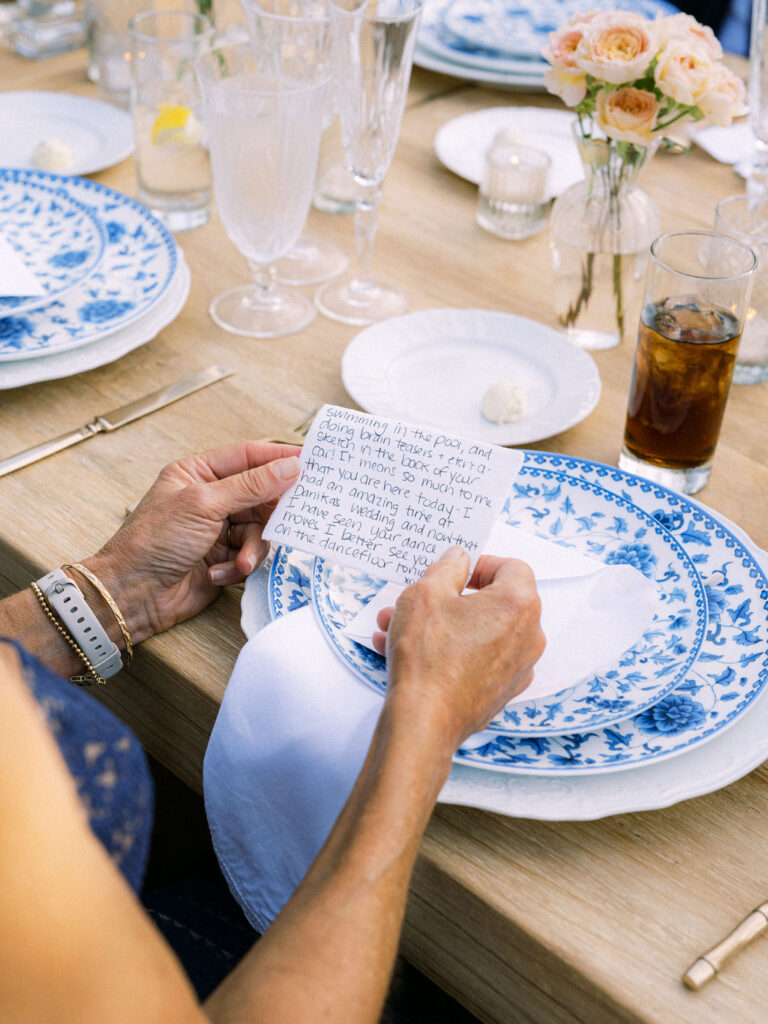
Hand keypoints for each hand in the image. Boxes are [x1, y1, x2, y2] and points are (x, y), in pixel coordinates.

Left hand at [78, 441, 300, 643]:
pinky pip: (249, 555)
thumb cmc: (153, 541)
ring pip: (259, 530)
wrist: (132, 594)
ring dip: (252, 548)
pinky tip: (218, 574)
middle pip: (260, 496)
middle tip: (288, 520)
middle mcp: (210, 498)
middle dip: (269, 514)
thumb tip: (290, 466)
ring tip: (240, 562)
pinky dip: (239, 566)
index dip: (279, 458)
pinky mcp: (223, 558)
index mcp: (199, 473)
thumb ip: (251, 485)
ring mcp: (217, 529)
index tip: (310, 461)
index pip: (248, 457)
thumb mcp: (204, 504)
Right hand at [372, 547, 544, 751]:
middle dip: (451, 598)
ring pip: (479, 633)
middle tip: (421, 599)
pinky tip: (411, 655)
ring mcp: (518, 668)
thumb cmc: (428, 656)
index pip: (512, 567)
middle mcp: (528, 637)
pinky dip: (450, 652)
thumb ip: (447, 567)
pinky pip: (477, 660)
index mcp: (518, 605)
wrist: (423, 721)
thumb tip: (459, 558)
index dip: (482, 564)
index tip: (456, 572)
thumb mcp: (426, 593)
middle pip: (494, 602)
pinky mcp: (501, 692)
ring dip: (443, 625)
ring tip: (398, 627)